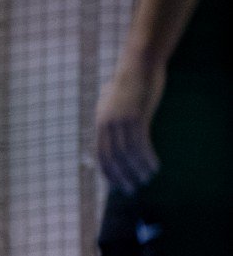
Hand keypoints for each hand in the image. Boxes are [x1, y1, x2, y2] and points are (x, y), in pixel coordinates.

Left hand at [96, 63, 164, 193]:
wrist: (137, 65)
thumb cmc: (127, 84)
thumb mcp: (111, 102)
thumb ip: (109, 117)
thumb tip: (109, 131)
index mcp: (100, 122)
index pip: (100, 154)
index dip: (107, 172)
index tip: (116, 185)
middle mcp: (107, 124)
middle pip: (112, 158)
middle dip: (121, 176)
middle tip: (131, 189)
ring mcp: (122, 120)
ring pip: (128, 154)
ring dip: (137, 169)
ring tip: (146, 179)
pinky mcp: (137, 117)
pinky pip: (142, 144)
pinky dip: (147, 158)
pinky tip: (154, 166)